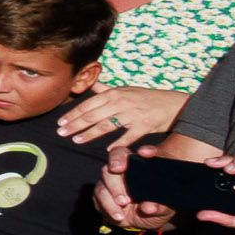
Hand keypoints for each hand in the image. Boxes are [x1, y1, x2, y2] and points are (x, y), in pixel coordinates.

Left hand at [57, 84, 188, 147]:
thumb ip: (106, 89)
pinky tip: (108, 150)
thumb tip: (91, 84)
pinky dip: (118, 144)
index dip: (73, 113)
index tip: (61, 122)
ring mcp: (133, 114)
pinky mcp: (144, 125)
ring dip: (90, 134)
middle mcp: (121, 102)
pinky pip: (128, 136)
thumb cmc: (147, 98)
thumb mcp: (126, 90)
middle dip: (75, 124)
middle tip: (61, 132)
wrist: (174, 104)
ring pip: (106, 125)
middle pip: (93, 115)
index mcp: (115, 93)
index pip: (88, 104)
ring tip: (76, 140)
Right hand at [95, 137, 167, 233]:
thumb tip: (148, 207)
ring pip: (101, 187)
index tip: (120, 168)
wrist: (153, 215)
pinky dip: (108, 210)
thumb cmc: (163, 201)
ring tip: (121, 215)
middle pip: (108, 171)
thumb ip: (160, 205)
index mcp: (135, 164)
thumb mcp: (168, 204)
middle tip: (124, 201)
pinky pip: (98, 202)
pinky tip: (119, 217)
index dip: (118, 158)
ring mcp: (109, 185)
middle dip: (115, 186)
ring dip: (109, 202)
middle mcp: (119, 172)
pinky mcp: (103, 198)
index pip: (120, 153)